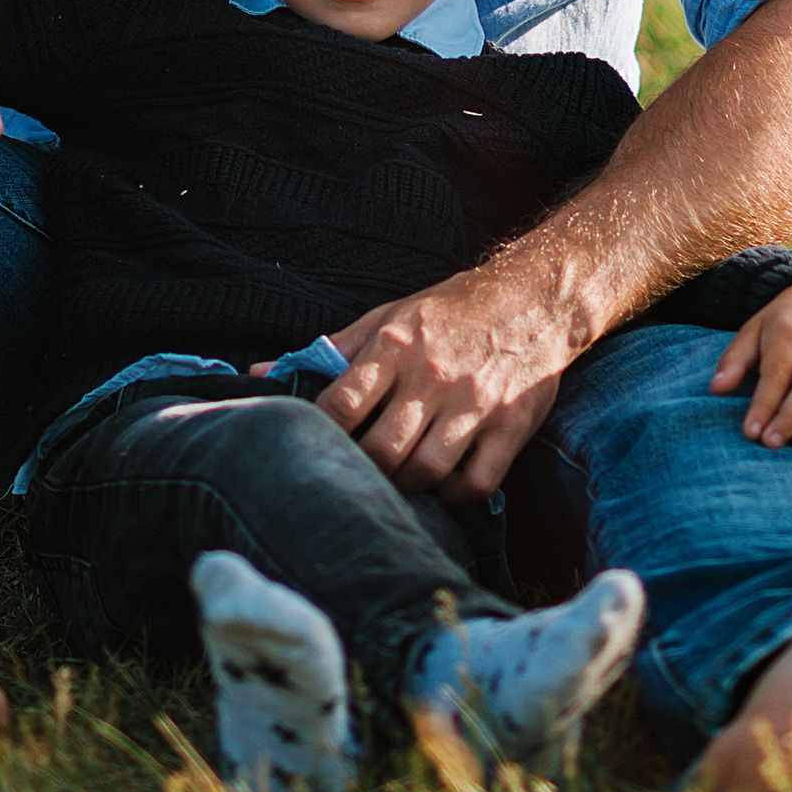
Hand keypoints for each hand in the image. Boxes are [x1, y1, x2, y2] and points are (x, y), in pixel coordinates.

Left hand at [316, 258, 569, 499]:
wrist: (532, 299)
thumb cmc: (448, 313)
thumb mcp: (387, 318)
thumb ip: (330, 351)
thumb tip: (260, 372)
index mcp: (394, 346)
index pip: (340, 405)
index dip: (320, 435)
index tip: (318, 446)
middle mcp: (432, 376)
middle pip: (382, 451)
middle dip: (366, 470)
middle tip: (364, 471)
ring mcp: (474, 404)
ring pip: (426, 472)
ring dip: (409, 485)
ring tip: (404, 475)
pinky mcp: (511, 426)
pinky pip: (476, 484)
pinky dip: (456, 493)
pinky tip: (446, 480)